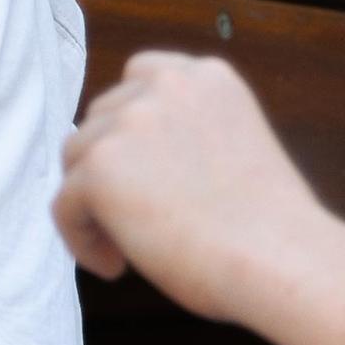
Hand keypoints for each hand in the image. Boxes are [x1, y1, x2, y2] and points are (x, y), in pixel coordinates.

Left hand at [54, 52, 330, 318]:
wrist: (279, 259)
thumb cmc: (269, 229)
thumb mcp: (234, 147)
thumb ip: (184, 137)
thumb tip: (129, 163)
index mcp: (206, 77)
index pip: (140, 77)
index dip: (130, 126)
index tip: (140, 170)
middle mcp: (165, 86)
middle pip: (100, 120)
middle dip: (109, 168)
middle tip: (135, 220)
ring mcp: (129, 121)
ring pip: (76, 160)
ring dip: (92, 203)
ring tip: (125, 250)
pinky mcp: (101, 167)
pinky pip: (65, 205)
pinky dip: (82, 240)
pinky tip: (115, 268)